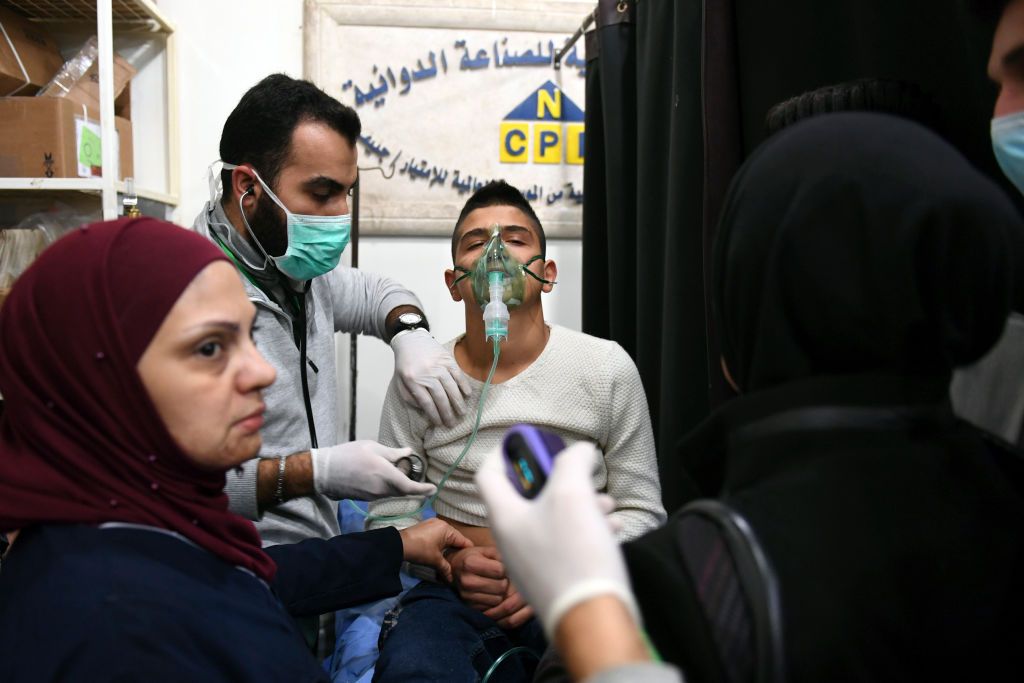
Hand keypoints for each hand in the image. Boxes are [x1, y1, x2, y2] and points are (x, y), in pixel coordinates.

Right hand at [311, 441, 436, 500]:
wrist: (324, 472)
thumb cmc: (348, 455)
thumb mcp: (372, 447)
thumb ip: (392, 453)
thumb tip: (408, 452)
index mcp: (386, 476)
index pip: (410, 487)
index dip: (423, 490)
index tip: (433, 489)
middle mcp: (381, 490)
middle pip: (402, 490)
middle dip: (410, 484)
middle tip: (412, 471)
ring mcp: (373, 496)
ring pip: (392, 492)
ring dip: (397, 484)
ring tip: (392, 468)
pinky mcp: (365, 498)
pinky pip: (382, 493)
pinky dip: (386, 486)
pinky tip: (378, 474)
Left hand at [391, 328, 471, 426]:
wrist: (410, 340)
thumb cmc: (406, 364)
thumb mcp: (401, 382)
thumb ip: (411, 397)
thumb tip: (426, 410)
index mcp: (413, 380)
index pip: (426, 402)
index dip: (434, 415)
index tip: (440, 424)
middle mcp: (426, 374)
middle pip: (440, 397)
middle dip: (448, 413)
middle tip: (453, 424)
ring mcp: (438, 366)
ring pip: (451, 387)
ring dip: (458, 402)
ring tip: (462, 413)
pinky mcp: (447, 359)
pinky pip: (458, 374)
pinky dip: (464, 385)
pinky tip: (467, 395)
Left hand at [399, 518, 472, 582]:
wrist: (398, 544)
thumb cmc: (420, 550)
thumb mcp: (435, 561)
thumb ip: (446, 569)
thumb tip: (452, 580)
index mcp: (448, 529)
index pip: (464, 541)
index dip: (468, 553)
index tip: (470, 563)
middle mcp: (443, 523)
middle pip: (456, 539)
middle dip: (457, 551)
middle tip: (460, 563)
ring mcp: (434, 523)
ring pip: (447, 537)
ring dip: (448, 547)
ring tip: (450, 559)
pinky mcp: (426, 526)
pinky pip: (439, 535)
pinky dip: (441, 543)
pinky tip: (440, 552)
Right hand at [449, 546, 508, 609]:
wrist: (454, 570)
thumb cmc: (473, 558)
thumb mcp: (485, 551)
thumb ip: (500, 554)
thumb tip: (516, 564)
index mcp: (470, 563)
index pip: (500, 570)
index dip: (505, 568)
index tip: (502, 567)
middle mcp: (467, 580)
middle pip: (500, 586)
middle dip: (504, 581)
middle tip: (501, 577)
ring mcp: (466, 595)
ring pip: (498, 599)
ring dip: (500, 593)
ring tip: (495, 584)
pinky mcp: (469, 605)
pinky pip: (491, 607)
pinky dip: (494, 600)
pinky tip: (490, 593)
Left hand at [475, 442, 639, 639]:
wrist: (592, 618)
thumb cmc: (574, 552)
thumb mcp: (573, 494)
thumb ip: (572, 462)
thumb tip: (579, 451)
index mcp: (504, 516)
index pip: (487, 474)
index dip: (504, 453)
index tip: (527, 442)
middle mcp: (510, 539)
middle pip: (527, 496)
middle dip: (559, 481)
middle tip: (583, 477)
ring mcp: (530, 562)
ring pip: (550, 520)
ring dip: (578, 506)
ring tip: (607, 506)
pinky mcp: (551, 579)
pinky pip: (562, 544)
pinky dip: (583, 531)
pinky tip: (610, 531)